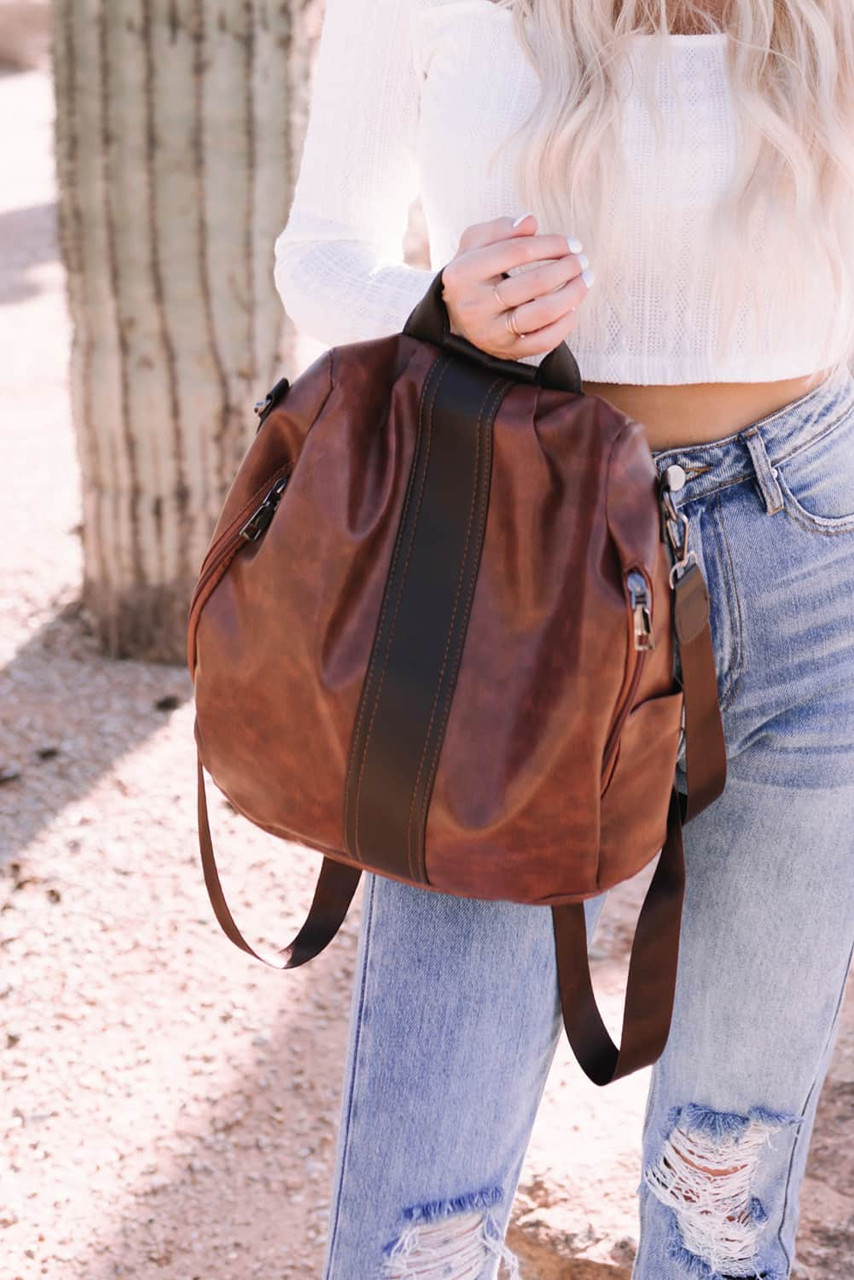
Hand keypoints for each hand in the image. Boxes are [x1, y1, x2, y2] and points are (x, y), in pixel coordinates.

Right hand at [440, 213, 591, 359]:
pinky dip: (563, 326)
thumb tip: (530, 222)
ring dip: (571, 295)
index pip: (515, 252)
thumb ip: (500, 228)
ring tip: (584, 281)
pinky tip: (571, 310)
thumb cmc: (473, 273)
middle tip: (581, 261)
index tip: (572, 243)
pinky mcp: (506, 351)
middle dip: (565, 268)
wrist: (455, 316)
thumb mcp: (475, 244)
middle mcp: (475, 305)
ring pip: (541, 313)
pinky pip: (543, 341)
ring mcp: (491, 331)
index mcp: (464, 273)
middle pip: (532, 283)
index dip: (550, 244)